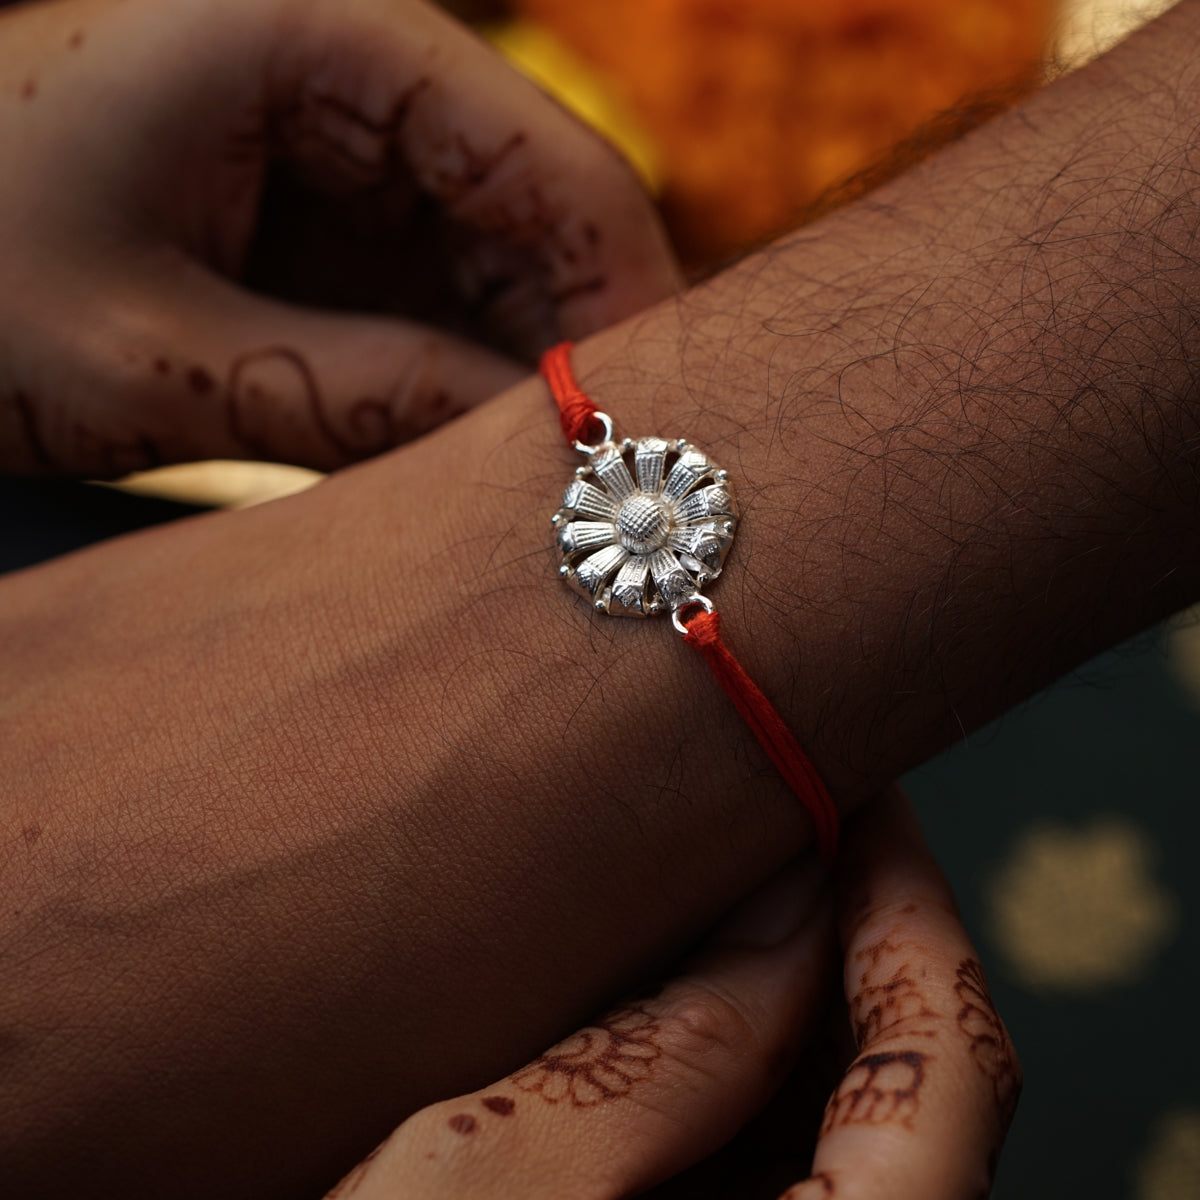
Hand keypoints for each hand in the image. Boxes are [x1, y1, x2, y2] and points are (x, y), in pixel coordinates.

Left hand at [0, 0, 678, 476]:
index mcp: (314, 37)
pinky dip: (453, 377)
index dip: (620, 292)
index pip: (540, 157)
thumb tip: (538, 450)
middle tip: (606, 478)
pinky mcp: (319, 220)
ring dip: (515, 372)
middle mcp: (346, 74)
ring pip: (492, 263)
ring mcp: (338, 149)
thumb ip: (364, 396)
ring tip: (531, 486)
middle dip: (575, 344)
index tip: (657, 423)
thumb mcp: (162, 358)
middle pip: (533, 211)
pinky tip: (462, 457)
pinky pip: (430, 296)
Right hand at [326, 789, 1017, 1199]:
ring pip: (839, 1111)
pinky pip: (763, 1150)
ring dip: (791, 980)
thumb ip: (660, 1050)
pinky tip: (666, 975)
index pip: (949, 1065)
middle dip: (847, 928)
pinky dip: (734, 1051)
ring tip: (723, 868)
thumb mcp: (485, 1182)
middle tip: (786, 807)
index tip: (857, 792)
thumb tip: (782, 894)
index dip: (908, 902)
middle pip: (912, 1083)